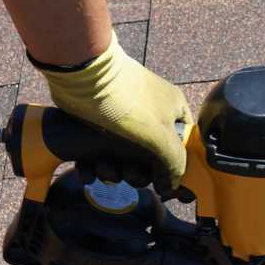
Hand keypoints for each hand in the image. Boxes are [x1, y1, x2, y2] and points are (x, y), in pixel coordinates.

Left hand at [31, 31, 193, 195]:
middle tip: (128, 174)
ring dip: (111, 172)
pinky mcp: (97, 125)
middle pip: (149, 160)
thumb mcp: (161, 137)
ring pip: (122, 160)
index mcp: (173, 112)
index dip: (173, 168)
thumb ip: (175, 164)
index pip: (183, 147)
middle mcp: (150, 116)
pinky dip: (92, 166)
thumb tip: (171, 186)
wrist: (82, 77)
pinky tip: (87, 170)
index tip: (159, 182)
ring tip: (102, 167)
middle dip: (136, 173)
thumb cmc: (129, 104)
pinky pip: (99, 155)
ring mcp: (123, 121)